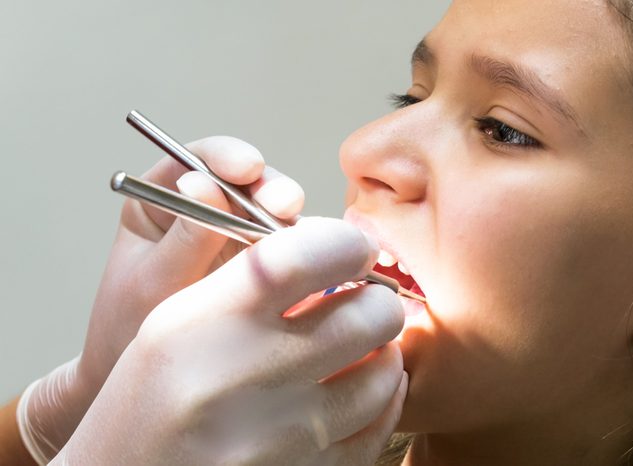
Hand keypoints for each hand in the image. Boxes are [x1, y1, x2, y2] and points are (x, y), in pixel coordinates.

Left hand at [17, 136, 304, 462]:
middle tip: (285, 205)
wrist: (137, 383)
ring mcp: (232, 237)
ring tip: (299, 234)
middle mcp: (200, 212)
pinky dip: (299, 249)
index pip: (194, 162)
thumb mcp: (152, 284)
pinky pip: (284, 247)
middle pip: (242, 182)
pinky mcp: (257, 263)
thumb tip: (207, 186)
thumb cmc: (126, 330)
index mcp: (159, 201)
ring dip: (288, 220)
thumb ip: (185, 239)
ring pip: (268, 213)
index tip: (248, 169)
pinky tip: (311, 256)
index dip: (226, 157)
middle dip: (267, 188)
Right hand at [53, 218, 406, 465]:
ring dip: (385, 350)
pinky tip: (365, 387)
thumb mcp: (178, 320)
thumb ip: (253, 281)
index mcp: (207, 324)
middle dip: (377, 299)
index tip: (353, 247)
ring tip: (364, 344)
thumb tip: (335, 255)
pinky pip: (379, 426)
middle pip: (366, 316)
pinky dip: (383, 399)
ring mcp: (280, 437)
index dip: (345, 243)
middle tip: (365, 299)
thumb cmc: (152, 395)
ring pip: (384, 373)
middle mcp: (245, 379)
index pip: (303, 258)